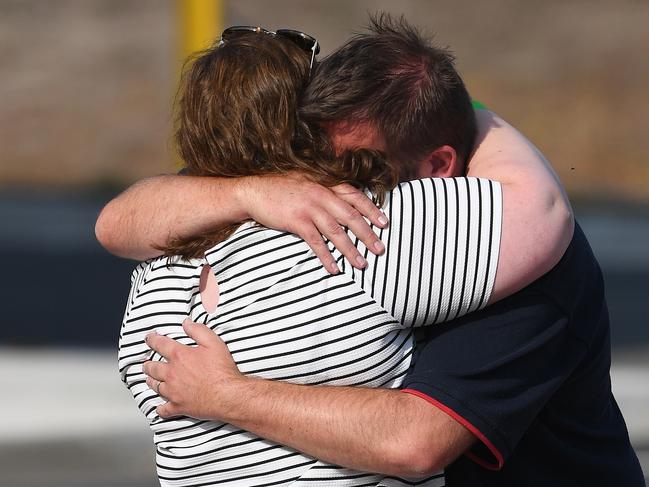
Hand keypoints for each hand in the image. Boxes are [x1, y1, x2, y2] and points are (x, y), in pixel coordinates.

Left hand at [142, 319, 243, 419]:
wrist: (227, 394)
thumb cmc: (222, 370)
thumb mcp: (213, 342)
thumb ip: (198, 330)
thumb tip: (186, 323)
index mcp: (179, 356)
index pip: (160, 344)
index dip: (152, 340)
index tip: (149, 338)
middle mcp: (172, 373)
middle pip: (153, 367)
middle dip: (148, 364)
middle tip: (147, 363)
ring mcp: (173, 391)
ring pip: (155, 387)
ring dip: (152, 382)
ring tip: (150, 380)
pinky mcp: (178, 406)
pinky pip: (163, 410)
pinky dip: (160, 409)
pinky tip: (159, 408)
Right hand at [237, 173, 387, 273]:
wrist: (254, 191)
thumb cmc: (281, 188)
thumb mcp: (307, 182)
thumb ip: (325, 190)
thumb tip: (344, 203)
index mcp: (325, 185)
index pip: (355, 196)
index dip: (372, 210)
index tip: (385, 223)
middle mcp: (321, 194)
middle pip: (350, 216)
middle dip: (367, 234)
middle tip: (380, 249)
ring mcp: (308, 208)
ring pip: (336, 231)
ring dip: (351, 250)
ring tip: (362, 264)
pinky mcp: (296, 221)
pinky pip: (316, 242)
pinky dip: (326, 257)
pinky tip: (334, 269)